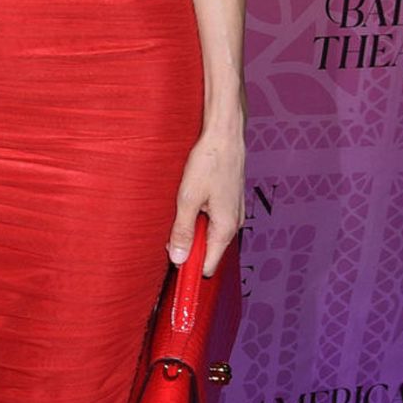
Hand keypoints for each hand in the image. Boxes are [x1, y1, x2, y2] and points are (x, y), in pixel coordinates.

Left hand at [168, 117, 243, 273]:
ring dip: (192, 229)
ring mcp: (233, 213)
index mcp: (226, 228)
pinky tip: (190, 200)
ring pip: (209, 234)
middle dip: (187, 246)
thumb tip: (178, 258)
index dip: (188, 266)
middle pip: (207, 251)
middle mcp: (234, 224)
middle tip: (168, 229)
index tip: (170, 260)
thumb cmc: (209, 162)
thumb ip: (182, 231)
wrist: (225, 135)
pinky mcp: (229, 202)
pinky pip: (212, 220)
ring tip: (181, 208)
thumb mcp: (188, 198)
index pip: (207, 266)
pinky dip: (199, 216)